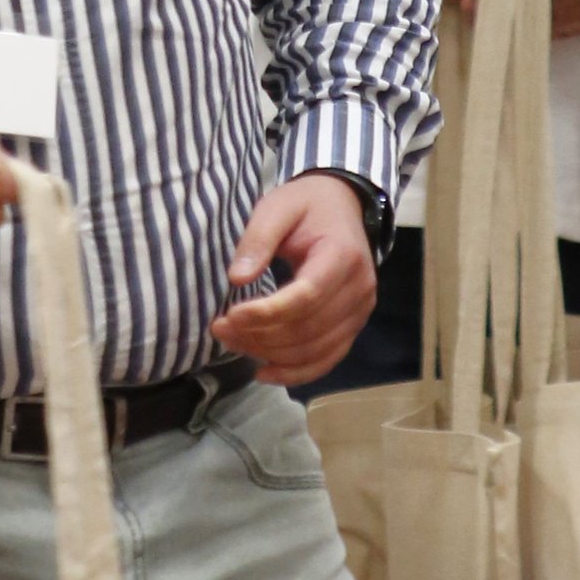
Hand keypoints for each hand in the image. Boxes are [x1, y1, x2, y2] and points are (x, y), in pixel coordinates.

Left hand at [211, 174, 376, 388]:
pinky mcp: (353, 326)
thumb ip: (257, 239)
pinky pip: (327, 359)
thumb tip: (236, 279)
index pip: (306, 296)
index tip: (229, 315)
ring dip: (270, 354)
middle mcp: (359, 289)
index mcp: (342, 255)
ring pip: (314, 350)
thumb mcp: (277, 207)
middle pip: (308, 328)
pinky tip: (263, 371)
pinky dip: (295, 372)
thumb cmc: (306, 206)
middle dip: (260, 335)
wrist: (343, 207)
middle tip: (219, 328)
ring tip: (232, 341)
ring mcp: (360, 312)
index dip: (266, 312)